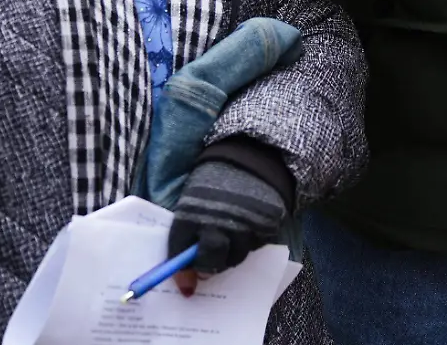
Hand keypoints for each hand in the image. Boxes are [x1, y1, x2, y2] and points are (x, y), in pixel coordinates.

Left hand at [166, 160, 287, 289]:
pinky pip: (256, 246)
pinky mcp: (266, 225)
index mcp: (192, 213)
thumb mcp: (193, 200)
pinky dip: (250, 242)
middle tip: (207, 267)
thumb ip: (188, 230)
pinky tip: (247, 228)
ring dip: (230, 254)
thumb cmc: (214, 182)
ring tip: (230, 240)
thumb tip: (184, 267)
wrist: (251, 159)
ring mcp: (244, 225)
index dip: (181, 273)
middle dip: (207, 267)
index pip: (180, 251)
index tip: (185, 287)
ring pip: (235, 257)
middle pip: (210, 260)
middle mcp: (217, 223)